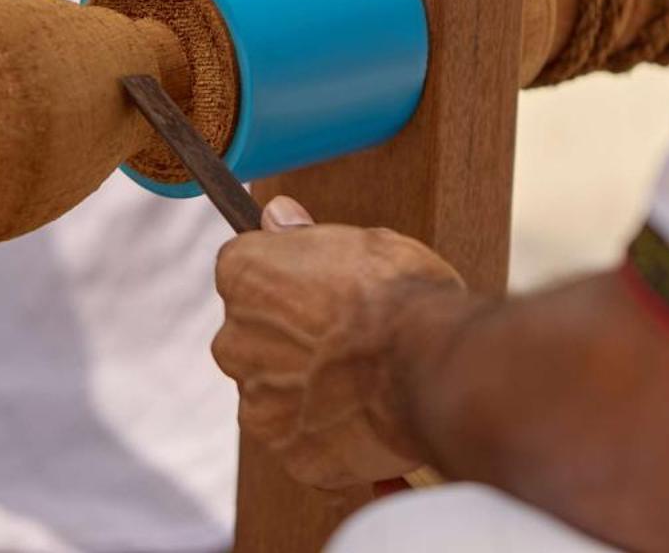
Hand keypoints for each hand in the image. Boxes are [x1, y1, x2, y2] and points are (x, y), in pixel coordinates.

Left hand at [211, 197, 465, 489]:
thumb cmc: (402, 294)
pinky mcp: (290, 452)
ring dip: (306, 390)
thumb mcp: (362, 241)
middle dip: (289, 341)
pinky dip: (328, 435)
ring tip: (362, 382)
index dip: (287, 284)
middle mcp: (235, 340)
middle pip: (252, 338)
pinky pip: (303, 440)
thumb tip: (276, 215)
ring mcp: (259, 402)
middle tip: (346, 340)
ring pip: (274, 393)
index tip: (320, 292)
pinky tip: (366, 417)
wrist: (434, 363)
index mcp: (243, 275)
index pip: (246, 275)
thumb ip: (304, 237)